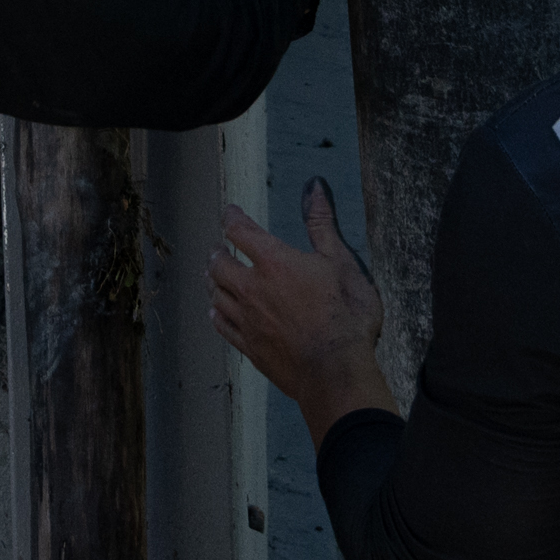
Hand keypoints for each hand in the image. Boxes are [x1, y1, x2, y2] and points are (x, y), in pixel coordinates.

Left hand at [209, 181, 395, 428]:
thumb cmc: (345, 316)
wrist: (337, 371)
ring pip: (216, 295)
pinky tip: (216, 312)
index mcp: (274, 262)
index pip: (240, 231)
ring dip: (213, 282)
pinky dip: (216, 315)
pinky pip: (222, 327)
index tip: (231, 213)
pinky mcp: (250, 348)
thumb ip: (321, 224)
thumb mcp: (341, 262)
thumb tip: (314, 187)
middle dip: (217, 252)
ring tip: (214, 276)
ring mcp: (248, 320)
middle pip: (219, 264)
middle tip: (218, 248)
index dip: (232, 218)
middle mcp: (252, 288)